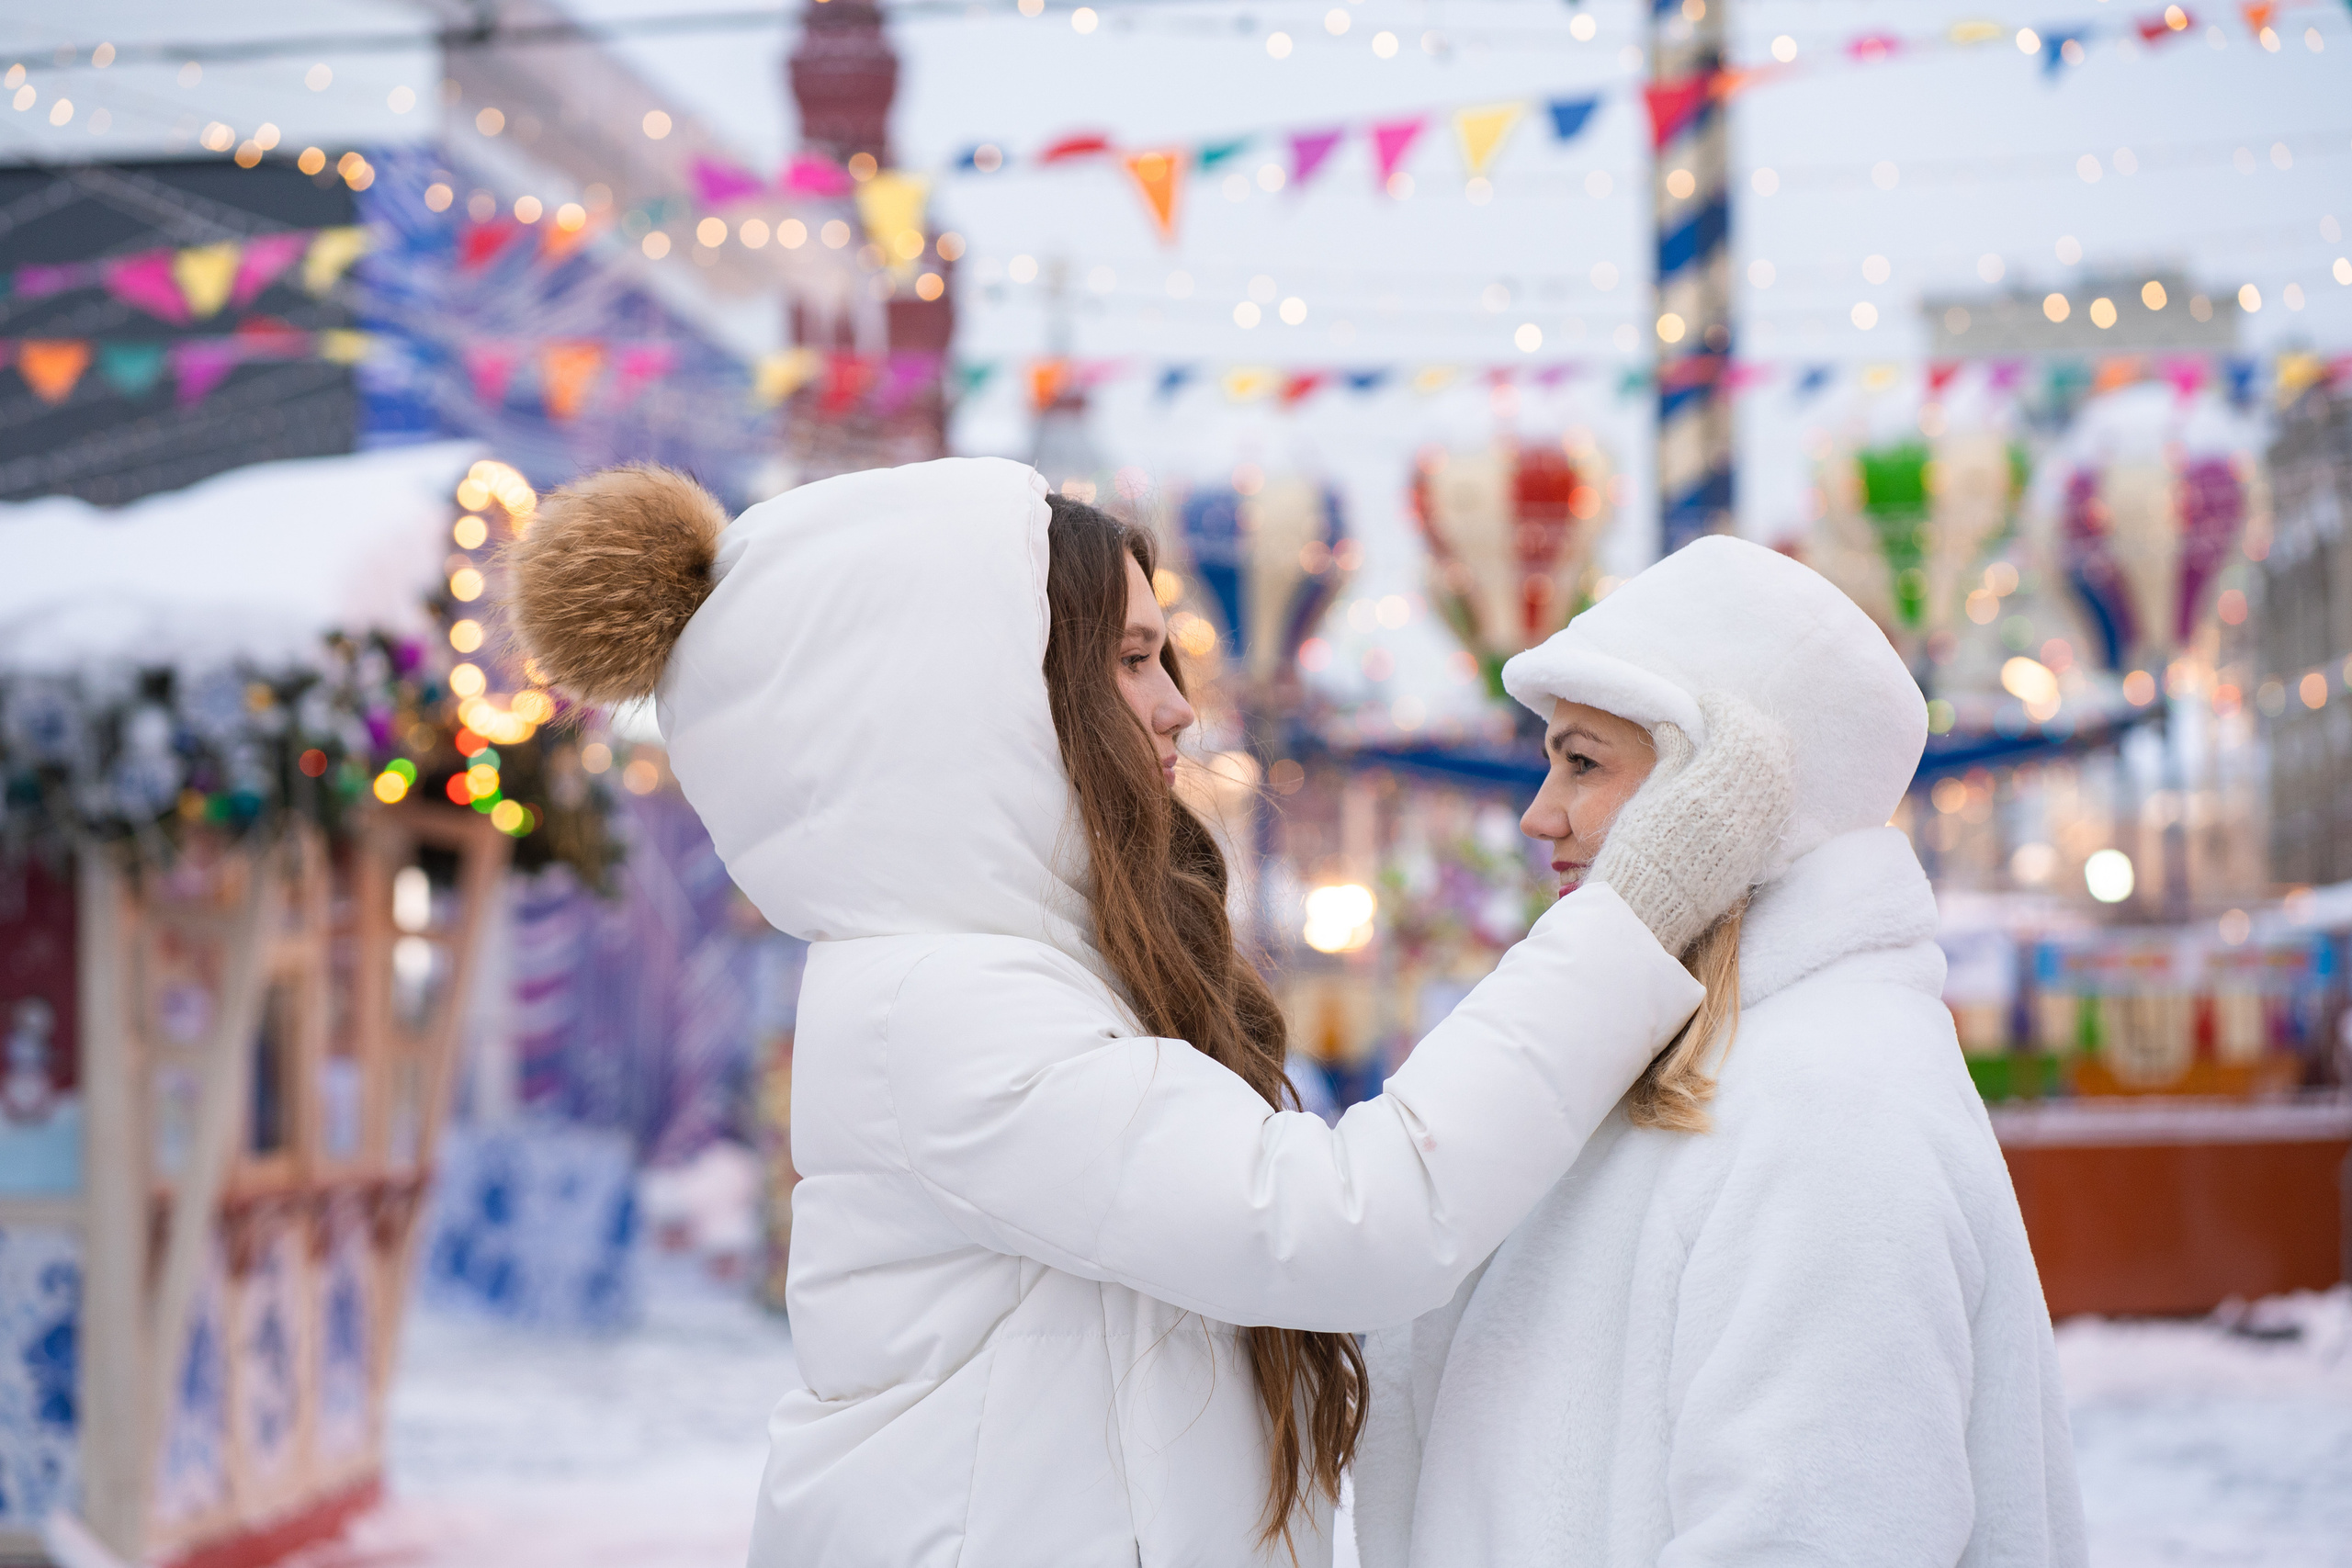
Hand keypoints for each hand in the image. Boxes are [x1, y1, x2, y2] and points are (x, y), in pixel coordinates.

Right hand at [1587, 692, 1793, 955]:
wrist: (1646, 914)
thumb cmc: (1635, 854)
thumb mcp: (1646, 797)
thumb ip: (1671, 757)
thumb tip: (1679, 725)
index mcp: (1707, 787)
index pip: (1736, 727)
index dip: (1723, 707)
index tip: (1705, 702)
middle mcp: (1741, 807)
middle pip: (1767, 744)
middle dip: (1748, 723)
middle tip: (1725, 718)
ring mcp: (1757, 831)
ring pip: (1781, 771)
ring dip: (1762, 749)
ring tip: (1737, 745)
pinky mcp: (1761, 852)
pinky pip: (1780, 801)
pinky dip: (1769, 779)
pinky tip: (1747, 778)